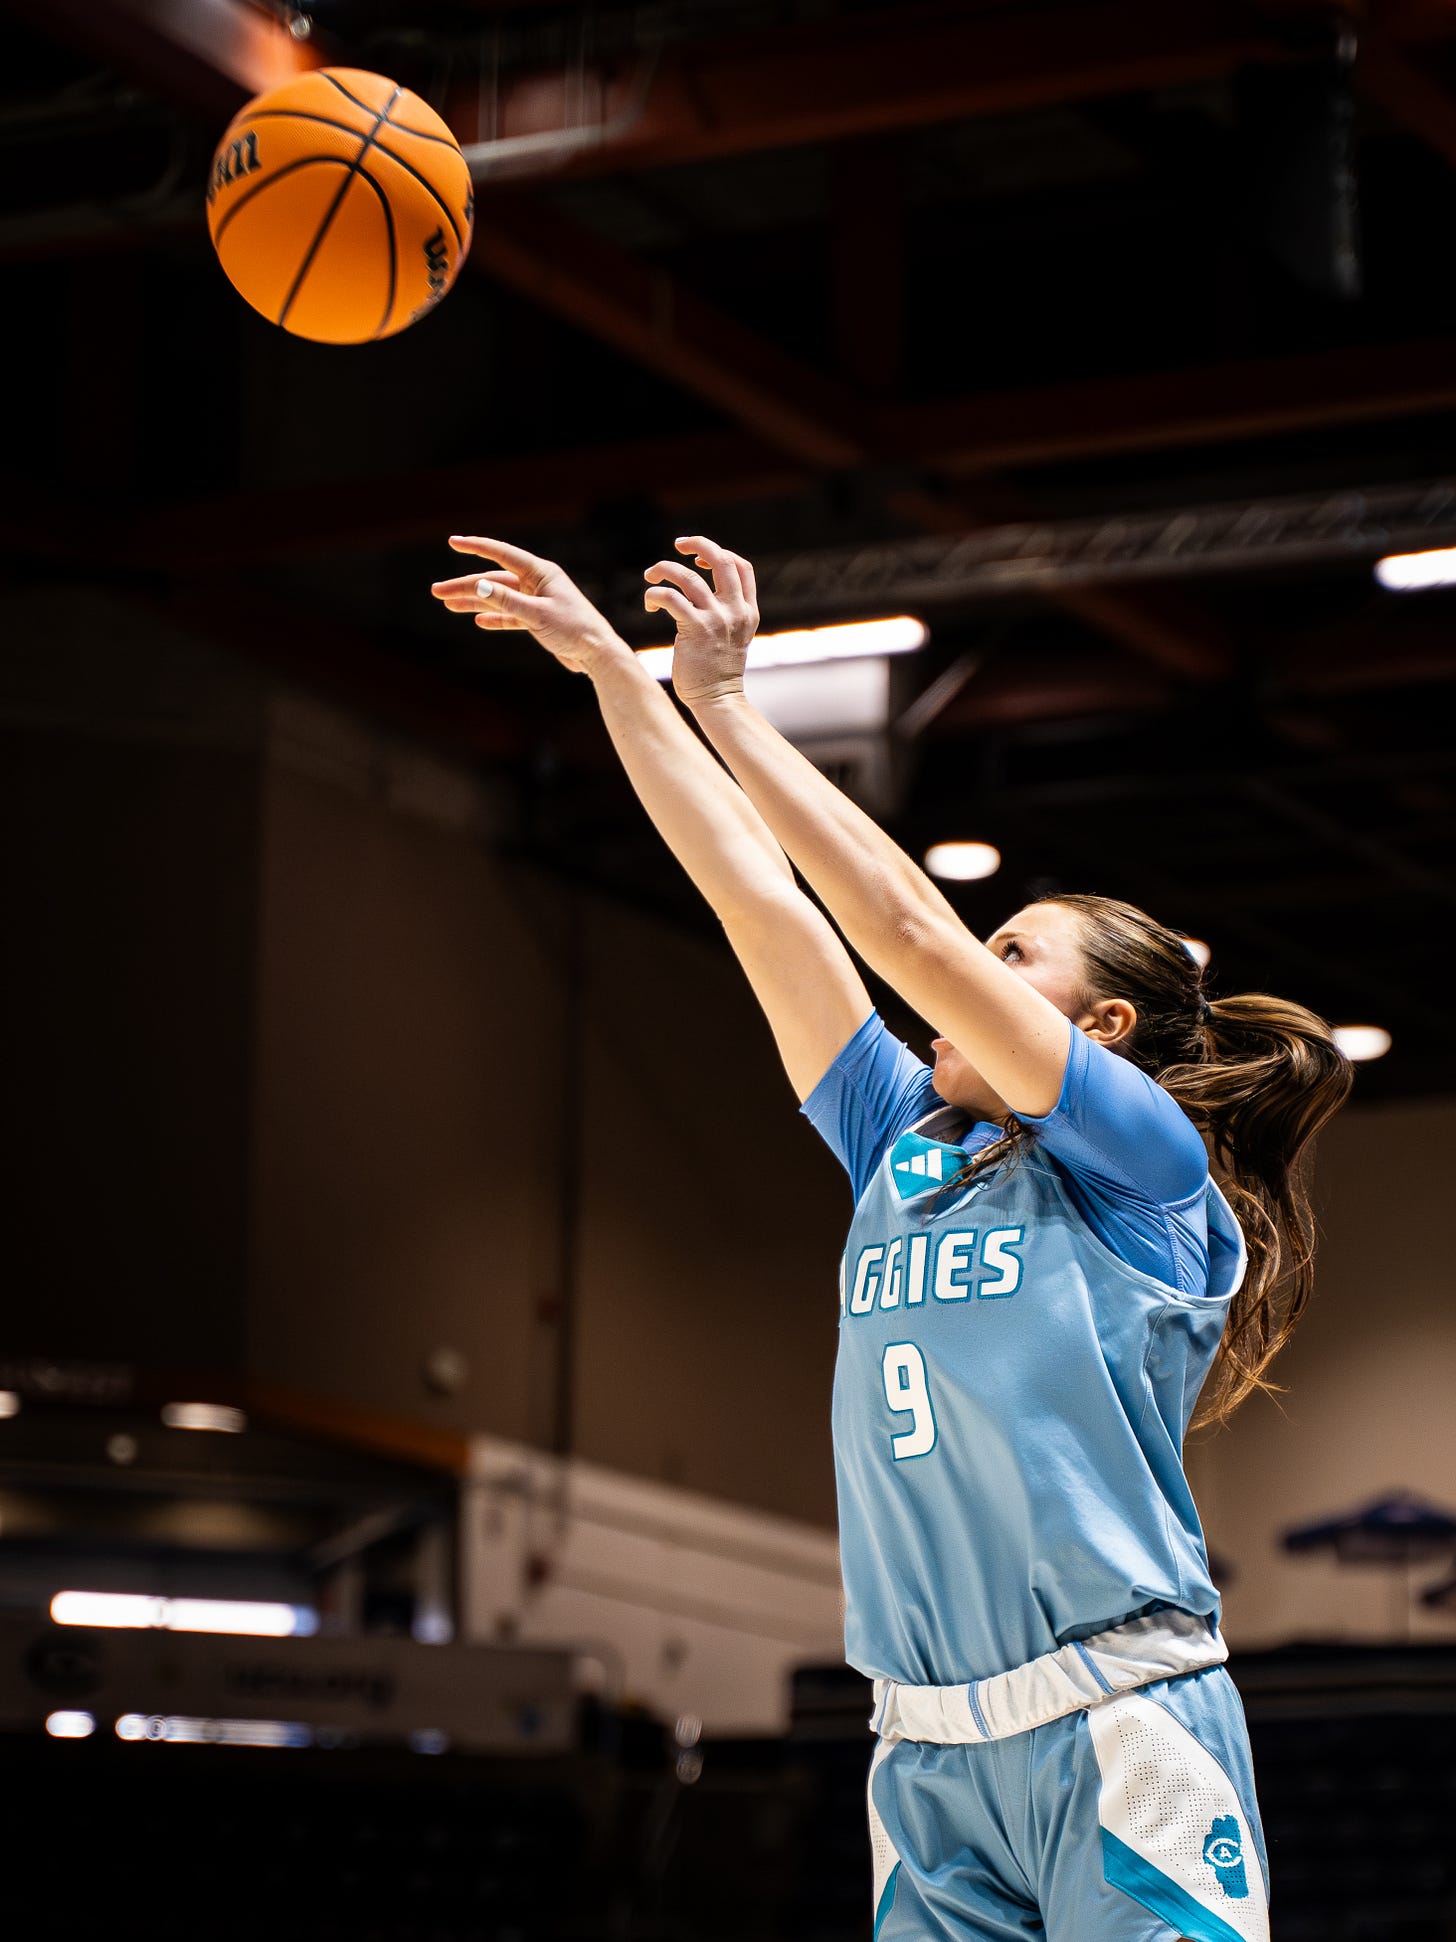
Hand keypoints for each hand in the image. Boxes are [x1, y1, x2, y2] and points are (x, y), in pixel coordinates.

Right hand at [431, 536, 626, 675]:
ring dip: (475, 601)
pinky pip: (510, 615)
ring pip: (499, 597)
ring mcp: (537, 600)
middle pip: (494, 579)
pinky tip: (478, 621)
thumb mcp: (537, 615)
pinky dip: (495, 618)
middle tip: (436, 591)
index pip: (502, 554)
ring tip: (448, 604)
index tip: (453, 542)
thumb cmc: (574, 630)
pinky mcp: (539, 619)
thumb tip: (477, 585)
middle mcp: (538, 582)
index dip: (476, 547)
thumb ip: (507, 600)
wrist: (597, 655)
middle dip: (465, 585)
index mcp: (541, 572)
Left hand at [643, 535, 758, 705]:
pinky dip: (655, 594)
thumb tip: (703, 592)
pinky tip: (650, 604)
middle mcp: (735, 611)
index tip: (699, 558)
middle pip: (721, 560)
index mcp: (747, 611)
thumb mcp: (733, 637)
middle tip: (678, 544)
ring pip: (688, 576)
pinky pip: (671, 598)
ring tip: (650, 576)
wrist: (717, 699)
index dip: (720, 553)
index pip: (741, 567)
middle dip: (698, 543)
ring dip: (665, 569)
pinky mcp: (695, 630)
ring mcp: (716, 619)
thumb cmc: (718, 671)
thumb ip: (727, 614)